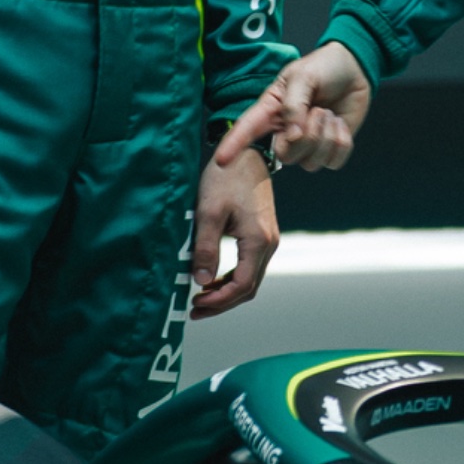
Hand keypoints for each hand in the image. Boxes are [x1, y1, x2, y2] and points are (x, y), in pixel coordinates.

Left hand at [188, 142, 279, 315]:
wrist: (245, 154)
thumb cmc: (226, 177)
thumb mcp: (208, 212)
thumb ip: (206, 248)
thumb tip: (201, 282)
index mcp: (258, 240)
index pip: (241, 285)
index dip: (218, 301)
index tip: (195, 303)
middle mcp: (269, 244)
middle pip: (248, 288)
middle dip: (222, 303)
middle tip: (195, 310)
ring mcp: (268, 240)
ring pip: (250, 279)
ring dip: (227, 293)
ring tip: (201, 299)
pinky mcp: (263, 235)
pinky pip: (250, 267)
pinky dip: (232, 279)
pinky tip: (213, 280)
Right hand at [218, 41, 373, 176]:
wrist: (354, 68)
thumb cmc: (322, 67)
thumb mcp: (302, 76)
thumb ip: (293, 105)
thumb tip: (292, 136)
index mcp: (271, 110)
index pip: (248, 130)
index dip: (232, 145)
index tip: (220, 161)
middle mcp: (286, 131)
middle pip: (285, 156)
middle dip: (306, 136)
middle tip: (318, 110)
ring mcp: (308, 143)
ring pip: (310, 163)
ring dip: (326, 135)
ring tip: (328, 113)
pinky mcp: (329, 149)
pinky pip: (333, 161)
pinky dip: (341, 142)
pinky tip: (339, 123)